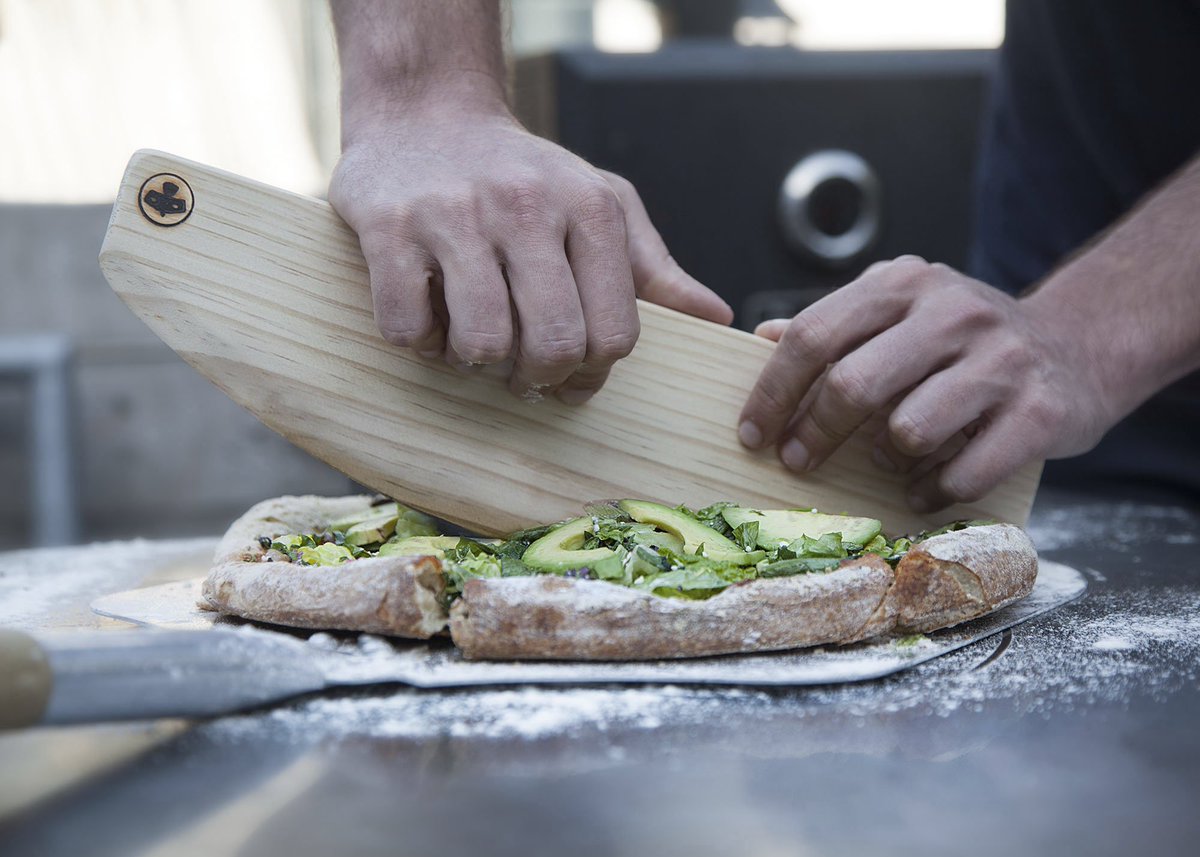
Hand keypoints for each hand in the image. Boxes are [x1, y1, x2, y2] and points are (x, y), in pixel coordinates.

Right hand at [329, 107, 730, 403]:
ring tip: (472, 341)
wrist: (426, 113)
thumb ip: (653, 267)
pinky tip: (429, 318)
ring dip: (474, 363)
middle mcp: (526, 206)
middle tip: (520, 370)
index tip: (570, 375)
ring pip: (483, 342)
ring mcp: (454, 214)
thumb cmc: (525, 176)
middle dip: (539, 377)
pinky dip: (420, 343)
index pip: (615, 331)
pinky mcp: (389, 225)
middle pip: (555, 343)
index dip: (592, 374)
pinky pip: (409, 328)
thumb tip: (717, 319)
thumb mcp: (602, 205)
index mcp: (589, 207)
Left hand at [738, 256, 1115, 510]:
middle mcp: (954, 312)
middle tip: (797, 462)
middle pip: (853, 383)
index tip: (752, 432)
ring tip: (885, 461)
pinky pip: (964, 472)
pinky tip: (922, 488)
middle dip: (813, 434)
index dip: (773, 391)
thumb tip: (760, 339)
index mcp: (905, 283)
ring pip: (908, 430)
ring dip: (884, 461)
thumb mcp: (900, 312)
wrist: (1077, 346)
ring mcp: (1002, 360)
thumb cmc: (965, 340)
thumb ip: (836, 324)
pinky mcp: (1041, 412)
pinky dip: (932, 491)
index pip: (815, 335)